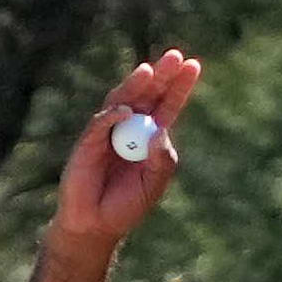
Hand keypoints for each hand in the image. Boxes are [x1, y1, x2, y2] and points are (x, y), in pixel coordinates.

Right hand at [55, 50, 201, 250]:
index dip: (179, 86)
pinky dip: (113, 116)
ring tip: (149, 71)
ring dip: (136, 85)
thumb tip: (161, 132)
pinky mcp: (88, 143)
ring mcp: (108, 132)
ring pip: (122, 101)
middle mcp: (130, 128)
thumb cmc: (127, 205)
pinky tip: (126, 111)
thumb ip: (162, 160)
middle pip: (147, 95)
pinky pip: (100, 124)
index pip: (168, 105)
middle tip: (176, 56)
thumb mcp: (154, 183)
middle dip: (161, 75)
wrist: (96, 225)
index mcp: (151, 136)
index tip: (194, 65)